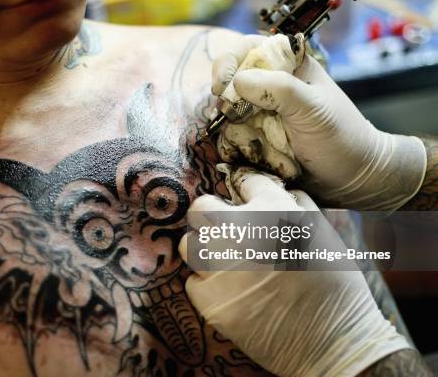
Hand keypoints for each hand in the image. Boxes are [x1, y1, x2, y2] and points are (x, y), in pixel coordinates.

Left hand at [179, 169, 409, 375]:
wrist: (333, 342)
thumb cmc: (335, 286)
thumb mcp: (324, 231)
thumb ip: (296, 203)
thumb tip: (277, 190)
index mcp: (272, 209)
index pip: (246, 181)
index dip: (250, 191)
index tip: (251, 202)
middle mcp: (240, 232)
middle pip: (200, 209)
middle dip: (212, 215)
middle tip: (227, 230)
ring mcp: (220, 267)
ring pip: (189, 245)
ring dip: (205, 250)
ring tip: (227, 262)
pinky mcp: (209, 300)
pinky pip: (193, 282)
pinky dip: (208, 284)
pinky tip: (231, 290)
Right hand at [228, 54, 425, 209]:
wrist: (350, 178)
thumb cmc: (340, 136)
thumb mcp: (312, 108)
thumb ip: (278, 88)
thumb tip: (237, 81)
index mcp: (288, 65)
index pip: (246, 49)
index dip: (228, 62)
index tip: (222, 85)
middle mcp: (269, 86)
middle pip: (228, 82)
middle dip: (227, 101)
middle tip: (233, 116)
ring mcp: (259, 114)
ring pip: (226, 113)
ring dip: (233, 128)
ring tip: (255, 142)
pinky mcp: (254, 138)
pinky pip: (230, 138)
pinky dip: (235, 146)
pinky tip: (252, 154)